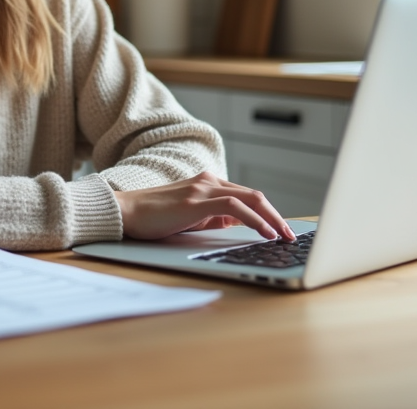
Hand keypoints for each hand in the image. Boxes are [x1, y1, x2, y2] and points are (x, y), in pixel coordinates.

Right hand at [113, 172, 294, 241]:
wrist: (125, 212)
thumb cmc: (154, 218)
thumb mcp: (190, 217)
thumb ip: (213, 217)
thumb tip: (237, 224)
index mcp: (208, 184)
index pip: (247, 196)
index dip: (268, 213)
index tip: (281, 230)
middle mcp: (209, 181)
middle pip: (254, 195)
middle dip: (276, 216)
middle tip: (291, 235)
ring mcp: (203, 188)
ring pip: (249, 198)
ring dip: (271, 218)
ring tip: (284, 236)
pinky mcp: (196, 200)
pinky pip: (234, 207)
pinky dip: (254, 219)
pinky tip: (265, 232)